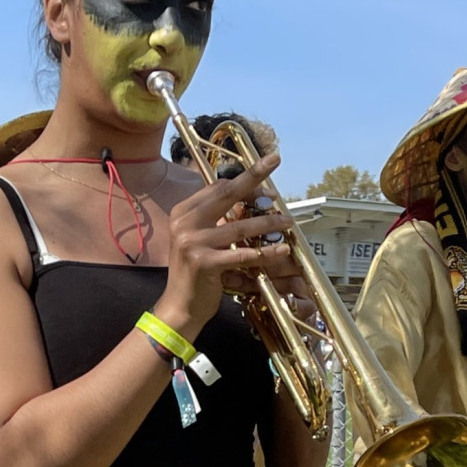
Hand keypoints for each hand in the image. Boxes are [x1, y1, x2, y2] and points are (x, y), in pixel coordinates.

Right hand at [163, 152, 292, 325]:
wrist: (179, 306)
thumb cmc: (194, 273)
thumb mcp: (199, 239)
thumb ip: (216, 220)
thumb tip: (246, 201)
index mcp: (183, 212)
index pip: (217, 188)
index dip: (244, 181)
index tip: (265, 178)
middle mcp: (185, 222)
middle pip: (226, 193)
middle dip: (254, 176)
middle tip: (274, 161)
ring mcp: (192, 242)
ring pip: (240, 226)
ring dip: (268, 223)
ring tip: (288, 221)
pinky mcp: (203, 262)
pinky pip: (241, 254)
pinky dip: (264, 252)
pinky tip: (281, 249)